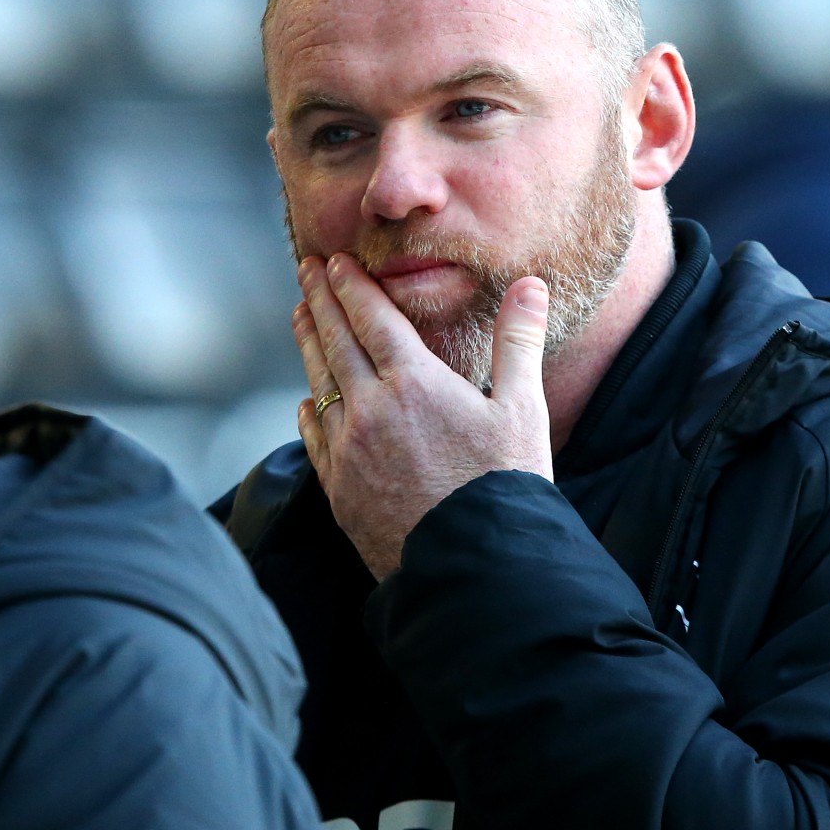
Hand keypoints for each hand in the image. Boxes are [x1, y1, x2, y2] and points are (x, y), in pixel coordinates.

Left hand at [294, 254, 554, 580]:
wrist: (470, 568)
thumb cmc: (503, 488)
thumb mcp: (523, 409)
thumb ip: (519, 342)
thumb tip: (530, 285)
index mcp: (414, 383)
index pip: (372, 318)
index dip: (351, 286)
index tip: (335, 261)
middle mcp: (370, 410)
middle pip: (336, 342)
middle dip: (320, 301)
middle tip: (306, 271)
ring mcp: (349, 450)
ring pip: (319, 383)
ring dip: (309, 345)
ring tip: (299, 317)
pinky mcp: (339, 488)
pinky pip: (315, 436)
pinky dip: (310, 408)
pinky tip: (307, 399)